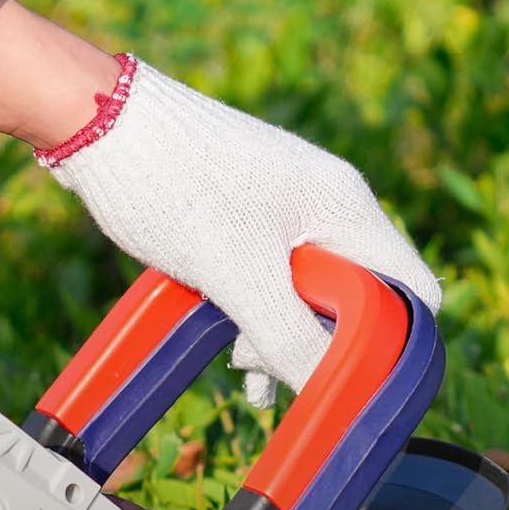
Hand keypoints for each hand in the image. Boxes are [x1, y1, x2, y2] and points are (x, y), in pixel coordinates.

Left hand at [38, 56, 440, 400]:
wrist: (95, 119)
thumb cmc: (171, 184)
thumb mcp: (236, 276)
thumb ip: (288, 338)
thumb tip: (327, 390)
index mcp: (346, 209)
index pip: (413, 290)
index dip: (395, 343)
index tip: (351, 377)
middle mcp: (330, 205)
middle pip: (361, 299)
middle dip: (323, 343)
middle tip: (266, 364)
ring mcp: (290, 209)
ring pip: (314, 295)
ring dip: (285, 336)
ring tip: (241, 364)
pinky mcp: (252, 216)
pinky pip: (278, 280)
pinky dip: (261, 316)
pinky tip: (232, 348)